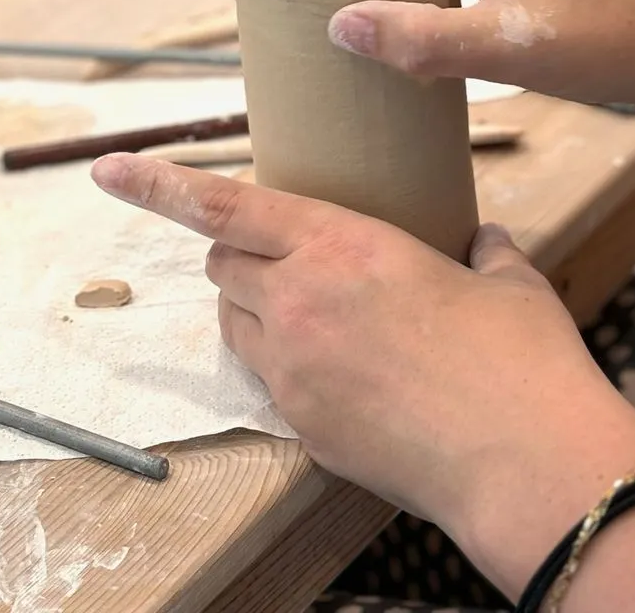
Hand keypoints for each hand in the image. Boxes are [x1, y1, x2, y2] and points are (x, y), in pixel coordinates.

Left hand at [92, 154, 634, 597]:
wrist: (524, 466)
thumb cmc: (520, 362)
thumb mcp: (505, 279)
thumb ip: (480, 247)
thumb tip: (481, 241)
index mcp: (343, 245)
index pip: (225, 205)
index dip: (158, 183)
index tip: (109, 167)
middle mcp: (300, 302)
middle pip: (223, 262)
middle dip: (241, 250)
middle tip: (292, 256)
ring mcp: (294, 372)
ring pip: (235, 321)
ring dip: (257, 306)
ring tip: (323, 315)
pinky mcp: (303, 428)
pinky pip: (267, 378)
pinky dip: (286, 362)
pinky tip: (349, 373)